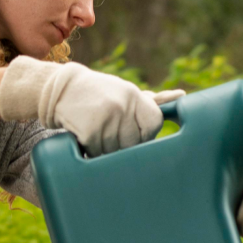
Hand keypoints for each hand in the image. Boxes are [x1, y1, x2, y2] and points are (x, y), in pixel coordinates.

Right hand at [0, 57, 163, 154]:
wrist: (60, 89)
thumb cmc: (98, 93)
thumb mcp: (125, 92)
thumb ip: (153, 99)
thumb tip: (182, 97)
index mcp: (134, 95)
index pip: (154, 124)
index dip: (144, 133)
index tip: (132, 131)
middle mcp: (123, 105)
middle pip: (135, 143)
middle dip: (123, 143)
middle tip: (108, 130)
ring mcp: (106, 118)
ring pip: (115, 151)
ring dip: (105, 149)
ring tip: (95, 130)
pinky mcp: (90, 130)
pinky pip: (97, 154)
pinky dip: (90, 151)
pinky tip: (85, 136)